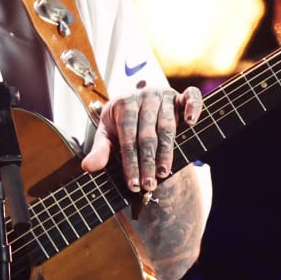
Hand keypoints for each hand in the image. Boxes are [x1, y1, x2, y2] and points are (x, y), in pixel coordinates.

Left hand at [80, 85, 203, 193]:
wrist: (136, 104)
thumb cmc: (120, 123)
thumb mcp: (108, 135)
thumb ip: (100, 151)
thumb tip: (87, 167)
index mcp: (123, 103)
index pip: (127, 137)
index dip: (130, 162)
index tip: (133, 184)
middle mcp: (144, 96)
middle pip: (147, 134)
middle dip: (147, 162)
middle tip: (148, 185)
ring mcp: (164, 94)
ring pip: (167, 125)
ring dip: (166, 151)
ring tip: (163, 173)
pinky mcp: (181, 95)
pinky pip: (192, 97)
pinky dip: (193, 107)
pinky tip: (191, 123)